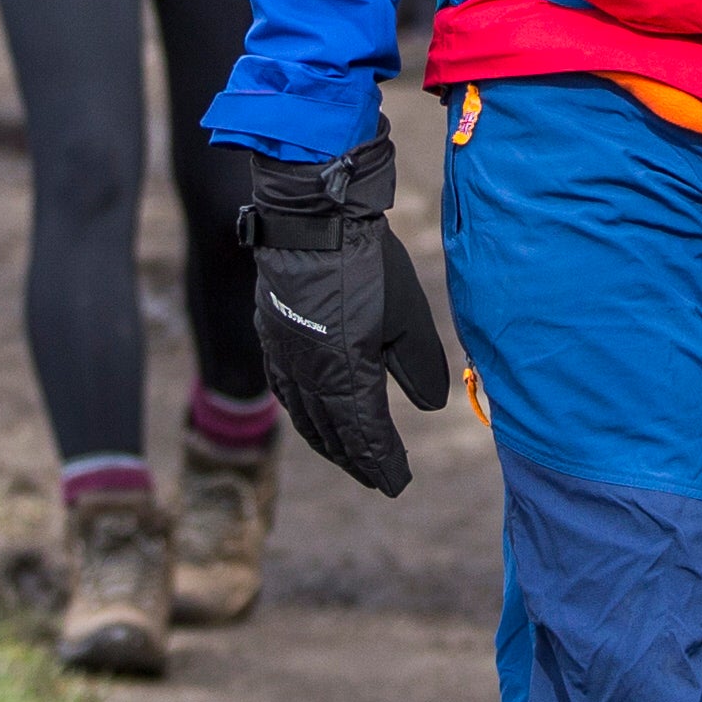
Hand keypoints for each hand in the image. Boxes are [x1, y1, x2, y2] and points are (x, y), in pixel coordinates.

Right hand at [240, 139, 456, 495]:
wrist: (310, 218)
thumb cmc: (367, 264)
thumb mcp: (407, 316)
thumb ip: (419, 366)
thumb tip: (430, 407)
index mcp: (344, 374)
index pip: (365, 434)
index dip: (382, 462)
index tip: (398, 483)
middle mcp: (308, 375)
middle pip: (332, 433)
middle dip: (356, 459)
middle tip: (374, 478)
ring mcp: (284, 356)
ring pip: (304, 415)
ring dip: (326, 442)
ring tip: (344, 457)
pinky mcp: (271, 334)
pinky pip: (283, 389)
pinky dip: (299, 412)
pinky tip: (306, 415)